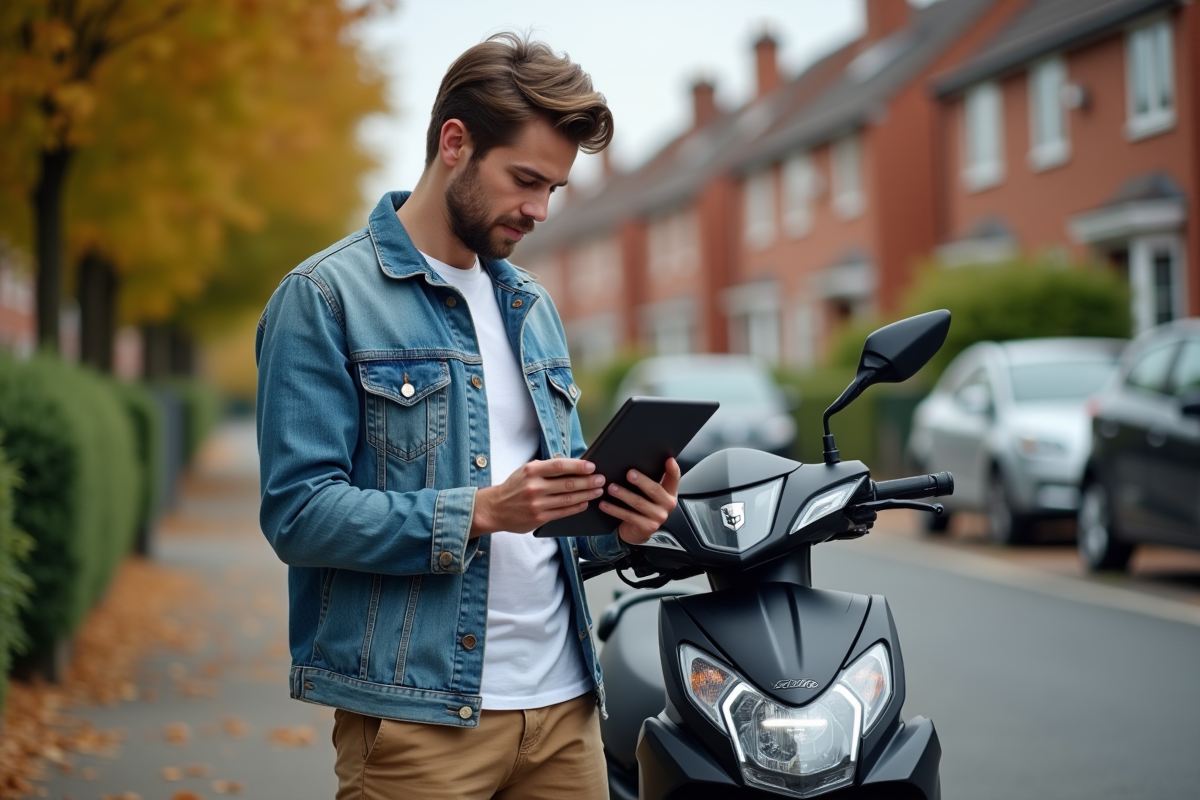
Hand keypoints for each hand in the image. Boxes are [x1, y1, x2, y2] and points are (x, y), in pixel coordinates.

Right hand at [470, 458, 605, 537]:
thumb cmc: (514, 487)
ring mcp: (537, 504)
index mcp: (532, 471)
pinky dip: (577, 507)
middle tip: (601, 479)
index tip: (592, 466)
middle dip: (588, 481)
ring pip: (568, 499)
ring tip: (598, 491)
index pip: (560, 466)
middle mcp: (535, 487)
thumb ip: (545, 467)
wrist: (494, 508)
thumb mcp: (525, 470)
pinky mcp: (539, 518)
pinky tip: (585, 503)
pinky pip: (563, 512)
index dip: (578, 465)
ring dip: (587, 495)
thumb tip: (570, 464)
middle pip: (568, 483)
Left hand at [599, 458, 680, 544]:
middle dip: (641, 481)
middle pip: (655, 490)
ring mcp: (658, 517)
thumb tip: (633, 464)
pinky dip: (614, 509)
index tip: (668, 460)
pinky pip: (628, 516)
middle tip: (629, 473)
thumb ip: (648, 481)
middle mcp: (667, 505)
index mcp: (669, 493)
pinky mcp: (647, 527)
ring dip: (623, 494)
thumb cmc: (642, 508)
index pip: (674, 478)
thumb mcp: (649, 495)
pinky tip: (604, 504)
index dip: (673, 469)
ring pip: (639, 503)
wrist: (638, 532)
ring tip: (611, 488)